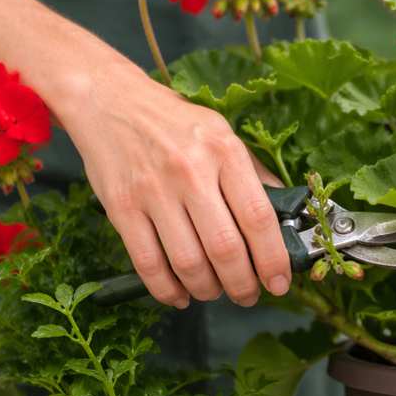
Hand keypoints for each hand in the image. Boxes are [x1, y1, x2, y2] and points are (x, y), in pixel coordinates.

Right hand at [57, 61, 291, 307]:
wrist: (108, 100)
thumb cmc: (173, 121)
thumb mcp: (221, 133)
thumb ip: (253, 174)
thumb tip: (287, 214)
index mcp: (223, 151)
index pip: (258, 217)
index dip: (273, 259)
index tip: (280, 282)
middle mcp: (190, 171)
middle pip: (225, 248)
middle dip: (243, 284)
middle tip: (248, 295)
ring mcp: (152, 191)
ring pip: (188, 263)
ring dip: (208, 290)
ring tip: (215, 291)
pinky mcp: (120, 207)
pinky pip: (148, 264)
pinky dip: (167, 290)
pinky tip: (180, 294)